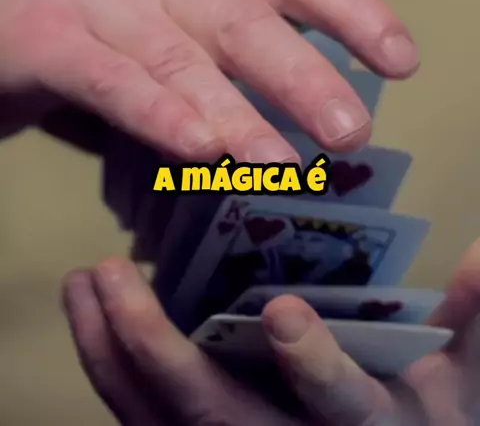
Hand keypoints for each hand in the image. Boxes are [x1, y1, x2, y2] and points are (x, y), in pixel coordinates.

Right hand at [0, 0, 417, 159]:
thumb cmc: (108, 37)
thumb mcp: (183, 35)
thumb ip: (234, 68)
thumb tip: (306, 136)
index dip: (354, 12)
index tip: (402, 60)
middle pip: (246, 20)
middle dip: (303, 77)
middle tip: (350, 133)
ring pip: (182, 58)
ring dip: (236, 114)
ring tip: (281, 166)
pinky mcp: (55, 37)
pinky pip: (115, 81)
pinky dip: (159, 116)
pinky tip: (198, 152)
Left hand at [62, 241, 479, 425]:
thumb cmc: (427, 424)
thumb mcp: (463, 381)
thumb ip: (474, 318)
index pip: (339, 406)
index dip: (314, 366)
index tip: (283, 311)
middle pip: (212, 417)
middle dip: (157, 350)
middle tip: (112, 274)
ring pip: (161, 422)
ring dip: (111, 353)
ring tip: (84, 281)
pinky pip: (145, 422)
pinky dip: (109, 370)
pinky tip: (91, 315)